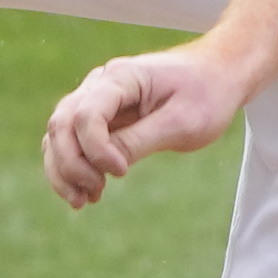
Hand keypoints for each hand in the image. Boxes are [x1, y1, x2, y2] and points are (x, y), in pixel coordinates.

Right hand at [41, 44, 252, 208]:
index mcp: (121, 77)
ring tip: (83, 201)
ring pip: (58, 134)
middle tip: (95, 194)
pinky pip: (71, 140)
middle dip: (70, 164)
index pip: (86, 114)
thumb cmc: (206, 94)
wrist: (218, 76)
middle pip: (62, 124)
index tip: (121, 173)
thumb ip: (140, 140)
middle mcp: (100, 83)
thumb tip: (103, 165)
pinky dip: (71, 166)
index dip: (95, 149)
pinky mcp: (100, 115)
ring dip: (63, 169)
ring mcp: (96, 98)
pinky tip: (87, 191)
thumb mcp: (182, 123)